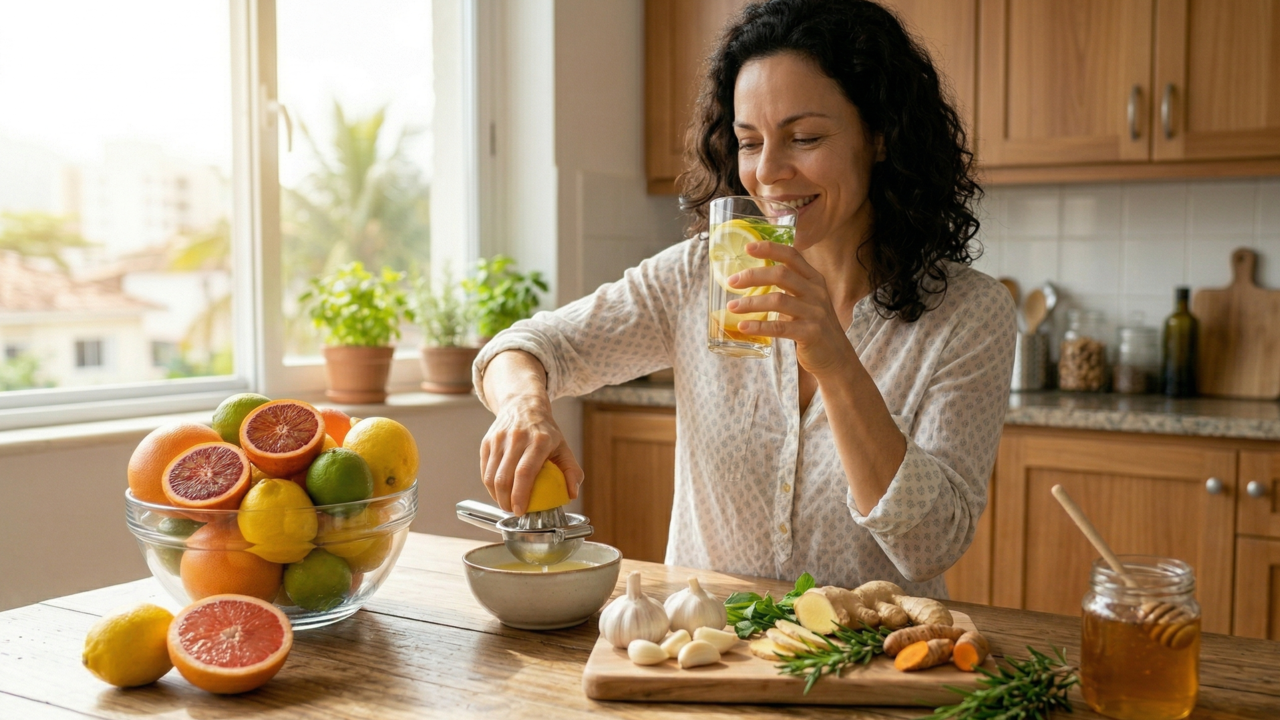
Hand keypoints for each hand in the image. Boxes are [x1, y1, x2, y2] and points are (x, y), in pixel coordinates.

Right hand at [479, 396, 583, 514]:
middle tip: (513, 511)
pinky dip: (489, 486)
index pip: (525, 472)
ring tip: (505, 504)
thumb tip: (572, 494)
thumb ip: (572, 471)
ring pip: (491, 475)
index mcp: (539, 440)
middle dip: (505, 501)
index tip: (520, 511)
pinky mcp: (487, 441)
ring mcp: (500, 438)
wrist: (523, 406)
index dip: (520, 495)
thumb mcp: (563, 447)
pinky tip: (498, 492)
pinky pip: (484, 470)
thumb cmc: (545, 432)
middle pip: (504, 477)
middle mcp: (517, 438)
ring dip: (496, 496)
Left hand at [725, 241, 854, 376]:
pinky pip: (780, 326)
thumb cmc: (814, 326)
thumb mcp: (807, 301)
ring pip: (778, 300)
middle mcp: (816, 292)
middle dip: (753, 276)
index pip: (792, 256)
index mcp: (814, 279)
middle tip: (731, 281)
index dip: (770, 249)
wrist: (836, 357)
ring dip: (751, 303)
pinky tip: (744, 327)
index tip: (748, 247)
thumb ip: (789, 288)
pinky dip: (759, 326)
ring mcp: (815, 312)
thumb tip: (753, 277)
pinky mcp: (811, 333)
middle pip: (781, 275)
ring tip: (731, 306)